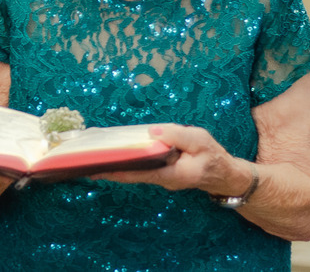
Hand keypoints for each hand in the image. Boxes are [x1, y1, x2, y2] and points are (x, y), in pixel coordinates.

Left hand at [92, 124, 250, 197]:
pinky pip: (141, 167)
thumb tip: (152, 131)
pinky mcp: (162, 171)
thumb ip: (177, 136)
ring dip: (116, 164)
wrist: (225, 175)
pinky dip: (128, 160)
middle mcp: (161, 179)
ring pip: (134, 171)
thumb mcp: (199, 141)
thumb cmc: (213, 157)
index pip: (137, 173)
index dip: (115, 171)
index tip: (95, 169)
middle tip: (84, 162)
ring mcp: (161, 177)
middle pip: (130, 174)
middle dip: (109, 168)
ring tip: (94, 155)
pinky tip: (117, 152)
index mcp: (170, 174)